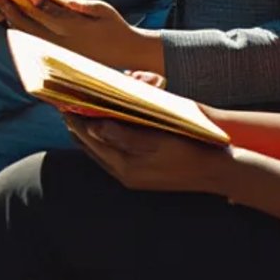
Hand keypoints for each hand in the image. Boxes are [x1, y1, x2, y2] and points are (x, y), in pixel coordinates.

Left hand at [0, 0, 159, 71]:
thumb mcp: (104, 10)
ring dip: (13, 21)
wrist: (124, 51)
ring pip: (30, 36)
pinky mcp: (58, 54)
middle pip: (34, 27)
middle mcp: (65, 42)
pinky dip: (21, 32)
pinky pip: (35, 43)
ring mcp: (60, 50)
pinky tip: (11, 21)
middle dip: (14, 11)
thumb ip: (85, 6)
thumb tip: (69, 1)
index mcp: (77, 29)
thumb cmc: (114, 25)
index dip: (40, 6)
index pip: (54, 16)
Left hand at [64, 115, 231, 193]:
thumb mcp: (156, 139)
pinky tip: (102, 127)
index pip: (91, 141)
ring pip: (100, 152)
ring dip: (88, 134)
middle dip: (78, 127)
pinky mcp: (141, 174)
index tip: (63, 103)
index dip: (76, 121)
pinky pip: (114, 155)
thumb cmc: (188, 150)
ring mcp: (133, 176)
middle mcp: (125, 174)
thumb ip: (123, 135)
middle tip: (65, 105)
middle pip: (92, 148)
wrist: (216, 170)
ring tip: (76, 114)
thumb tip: (94, 127)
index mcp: (126, 168)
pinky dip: (104, 140)